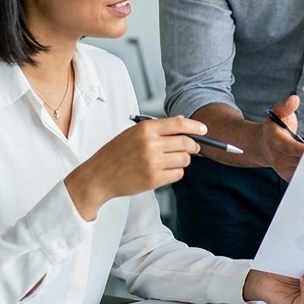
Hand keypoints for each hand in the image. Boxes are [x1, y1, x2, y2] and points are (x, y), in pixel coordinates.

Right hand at [64, 116, 204, 220]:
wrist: (99, 176)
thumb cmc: (116, 154)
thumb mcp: (133, 133)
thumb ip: (157, 128)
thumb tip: (184, 124)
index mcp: (145, 129)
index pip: (180, 124)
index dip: (196, 127)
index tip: (203, 130)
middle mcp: (150, 144)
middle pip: (187, 143)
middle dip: (192, 147)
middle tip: (190, 149)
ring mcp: (153, 162)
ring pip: (185, 159)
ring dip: (182, 161)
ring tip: (169, 161)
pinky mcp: (154, 179)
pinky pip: (178, 174)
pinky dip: (175, 173)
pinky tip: (163, 171)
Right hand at [260, 95, 303, 180]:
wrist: (264, 148)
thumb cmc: (275, 128)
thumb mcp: (277, 113)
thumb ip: (285, 106)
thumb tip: (295, 99)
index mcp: (275, 143)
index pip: (290, 148)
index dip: (303, 150)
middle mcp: (280, 160)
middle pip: (303, 161)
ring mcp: (286, 171)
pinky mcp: (294, 178)